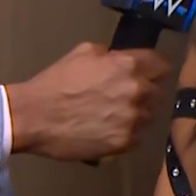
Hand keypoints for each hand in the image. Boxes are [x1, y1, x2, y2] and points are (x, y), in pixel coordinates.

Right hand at [6, 42, 174, 161]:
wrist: (34, 117)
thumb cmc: (56, 81)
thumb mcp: (83, 52)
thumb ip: (111, 54)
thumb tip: (121, 59)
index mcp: (129, 65)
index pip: (162, 65)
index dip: (155, 68)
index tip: (149, 72)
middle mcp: (137, 91)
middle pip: (158, 92)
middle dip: (145, 92)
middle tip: (126, 96)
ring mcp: (133, 119)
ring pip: (149, 116)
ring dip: (137, 114)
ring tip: (114, 115)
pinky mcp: (124, 143)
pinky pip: (137, 137)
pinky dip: (127, 134)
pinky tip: (108, 130)